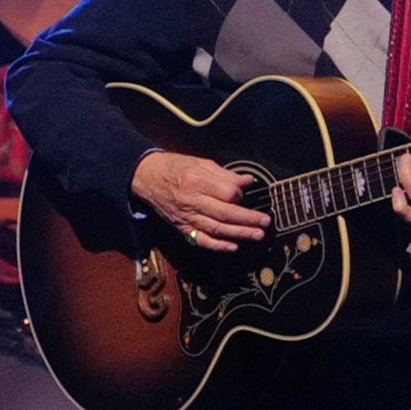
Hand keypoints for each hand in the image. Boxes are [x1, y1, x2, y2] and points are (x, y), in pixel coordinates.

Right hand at [131, 149, 268, 253]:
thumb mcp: (199, 163)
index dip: (239, 194)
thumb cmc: (173, 167)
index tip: (245, 191)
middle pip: (225, 213)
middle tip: (265, 222)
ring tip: (257, 234)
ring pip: (216, 228)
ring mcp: (186, 217)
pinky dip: (217, 245)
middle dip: (248, 219)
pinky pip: (201, 239)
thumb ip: (224, 174)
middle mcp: (191, 201)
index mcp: (196, 181)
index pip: (226, 193)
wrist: (145, 178)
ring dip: (239, 233)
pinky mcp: (181, 227)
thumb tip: (247, 181)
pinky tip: (232, 246)